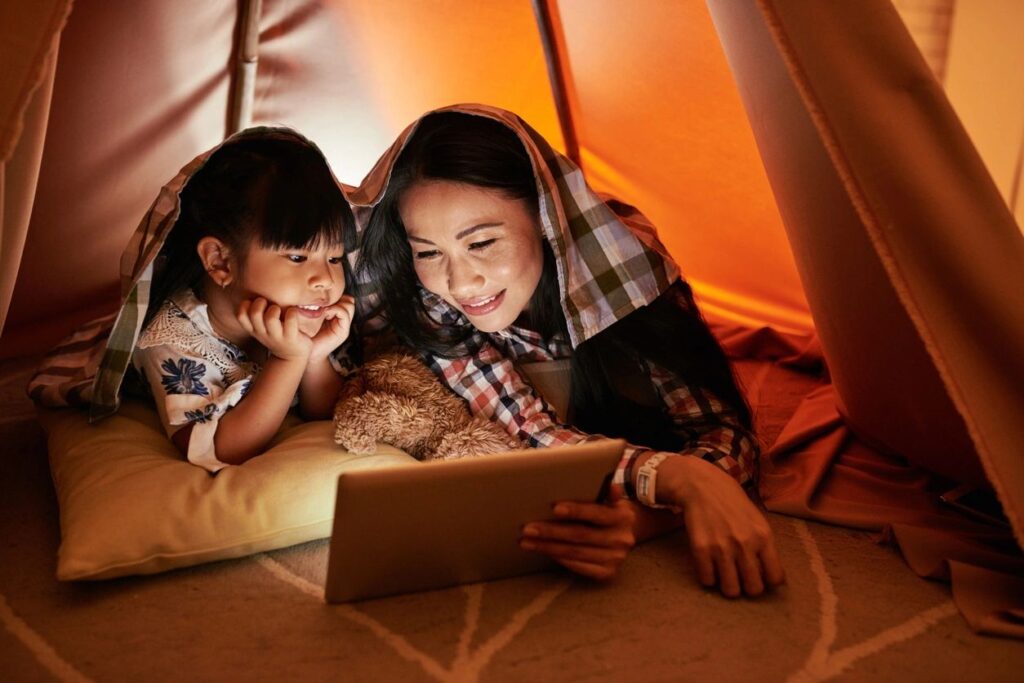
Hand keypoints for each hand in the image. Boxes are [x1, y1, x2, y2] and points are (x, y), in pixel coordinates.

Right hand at [236, 297, 310, 361]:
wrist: (292, 358)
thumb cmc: (277, 335)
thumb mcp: (262, 328)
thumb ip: (257, 314)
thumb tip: (252, 288)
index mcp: (254, 328)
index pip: (240, 315)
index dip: (245, 305)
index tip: (254, 303)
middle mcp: (263, 333)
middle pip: (254, 313)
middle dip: (261, 303)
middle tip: (269, 304)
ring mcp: (277, 336)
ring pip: (270, 318)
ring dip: (276, 309)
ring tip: (280, 310)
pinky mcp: (291, 337)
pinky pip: (290, 321)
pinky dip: (292, 313)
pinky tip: (293, 312)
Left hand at [308, 294, 355, 361]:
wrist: (308, 355)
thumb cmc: (305, 336)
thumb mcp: (309, 317)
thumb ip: (314, 307)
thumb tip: (311, 292)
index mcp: (336, 316)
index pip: (344, 298)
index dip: (334, 295)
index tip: (320, 300)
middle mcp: (342, 320)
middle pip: (349, 300)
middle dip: (337, 298)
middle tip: (324, 304)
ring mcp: (344, 326)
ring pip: (349, 304)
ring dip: (336, 304)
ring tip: (325, 310)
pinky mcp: (343, 331)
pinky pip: (344, 313)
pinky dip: (335, 310)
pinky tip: (325, 314)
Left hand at [519, 485, 635, 580]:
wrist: (628, 533)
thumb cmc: (609, 510)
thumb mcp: (611, 498)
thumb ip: (604, 491)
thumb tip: (606, 484)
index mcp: (622, 516)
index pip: (597, 513)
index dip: (576, 510)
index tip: (554, 508)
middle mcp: (621, 539)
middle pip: (580, 535)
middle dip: (551, 531)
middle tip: (527, 528)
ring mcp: (615, 558)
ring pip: (575, 552)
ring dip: (548, 547)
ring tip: (527, 542)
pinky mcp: (608, 573)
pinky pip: (578, 567)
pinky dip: (559, 559)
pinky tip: (544, 551)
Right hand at [657, 455, 784, 596]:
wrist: (702, 486)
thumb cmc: (733, 503)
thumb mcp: (758, 520)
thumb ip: (766, 547)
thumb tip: (774, 579)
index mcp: (763, 536)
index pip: (775, 578)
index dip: (769, 582)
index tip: (761, 577)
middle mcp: (744, 544)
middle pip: (753, 589)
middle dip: (748, 587)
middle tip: (742, 578)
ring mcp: (721, 547)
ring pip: (730, 591)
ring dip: (728, 586)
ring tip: (725, 575)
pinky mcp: (700, 549)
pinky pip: (707, 580)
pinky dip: (709, 578)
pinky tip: (709, 566)